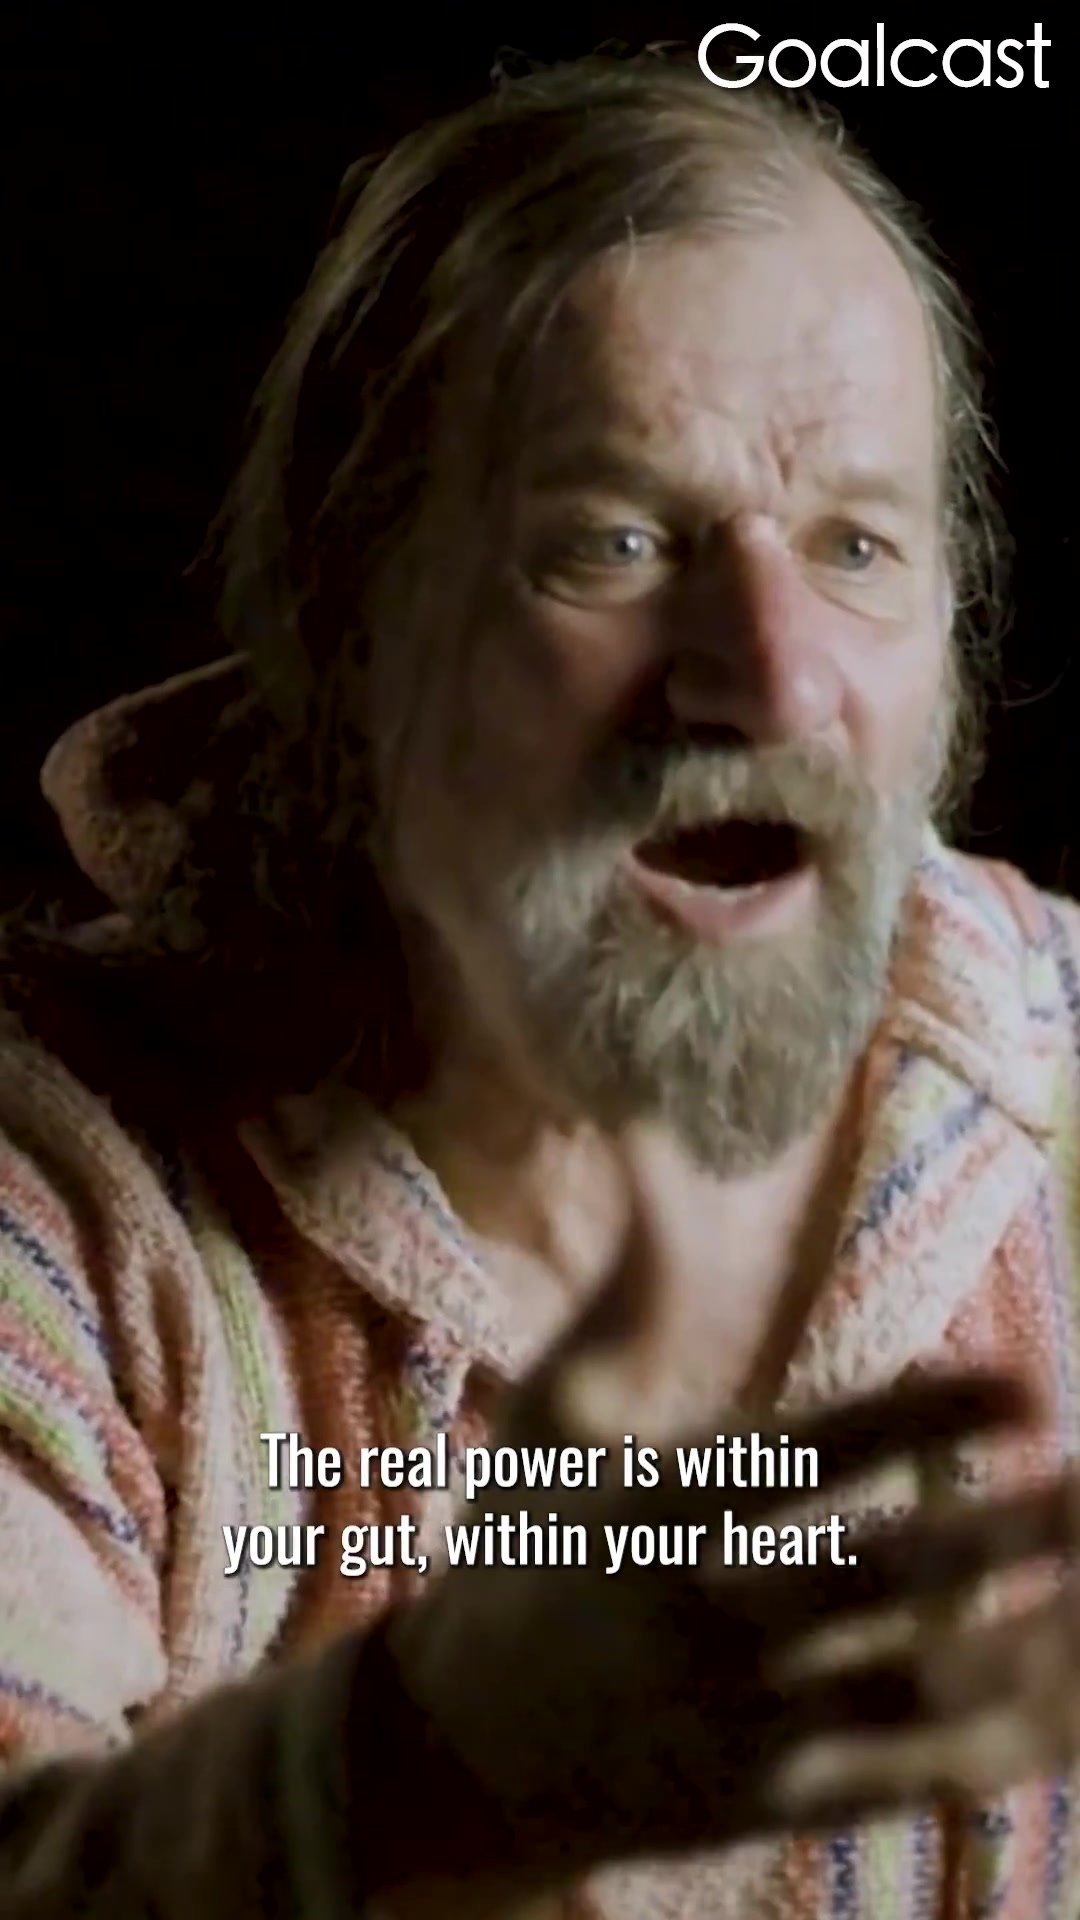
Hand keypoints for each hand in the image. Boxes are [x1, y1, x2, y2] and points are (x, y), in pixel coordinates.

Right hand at [381, 1127, 1079, 1907]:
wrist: (463, 1753)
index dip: (915, 1421)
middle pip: (871, 1579)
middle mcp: (702, 1616)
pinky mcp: (778, 1802)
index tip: (1021, 1382)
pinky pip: (918, 1776)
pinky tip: (1079, 1688)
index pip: (800, 1457)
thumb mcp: (548, 1413)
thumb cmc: (517, 1549)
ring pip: (915, 1688)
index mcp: (655, 1508)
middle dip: (997, 1534)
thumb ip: (625, 1288)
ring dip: (1030, 1637)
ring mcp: (743, 1721)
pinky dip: (1010, 1737)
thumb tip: (648, 1138)